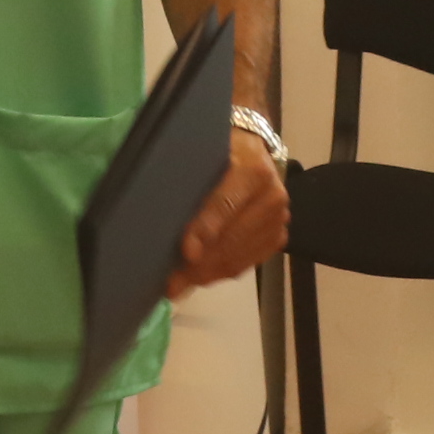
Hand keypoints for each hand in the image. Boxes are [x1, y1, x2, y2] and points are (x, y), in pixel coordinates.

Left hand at [170, 128, 288, 296]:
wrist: (254, 150)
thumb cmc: (220, 148)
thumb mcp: (205, 149)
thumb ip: (188, 169)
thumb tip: (155, 198)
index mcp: (254, 169)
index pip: (226, 203)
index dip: (206, 228)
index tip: (186, 251)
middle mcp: (274, 196)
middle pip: (233, 238)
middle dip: (201, 263)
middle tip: (172, 282)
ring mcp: (278, 219)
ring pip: (239, 256)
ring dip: (208, 273)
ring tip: (179, 284)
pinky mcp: (278, 237)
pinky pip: (248, 264)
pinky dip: (222, 272)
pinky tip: (200, 276)